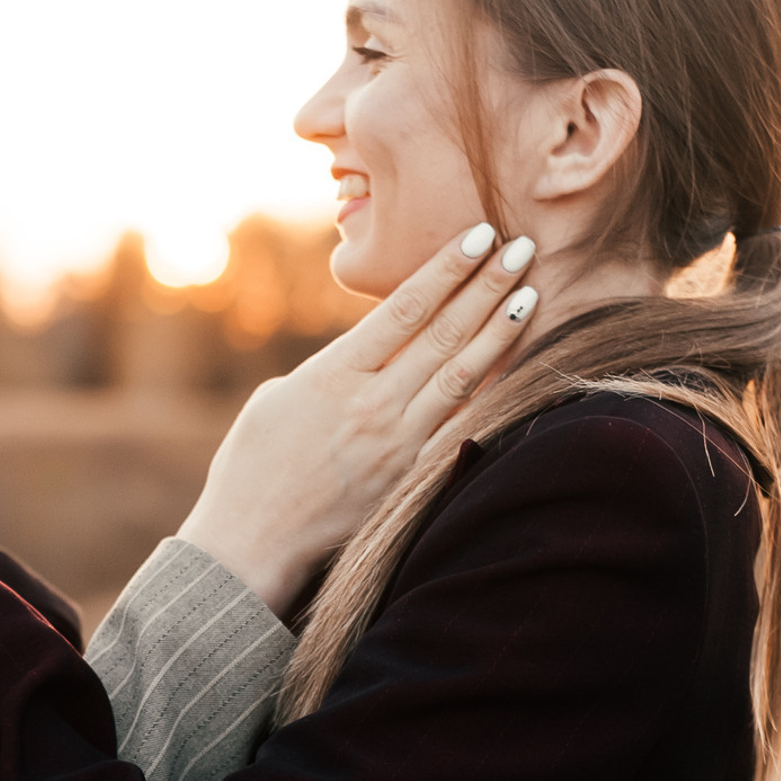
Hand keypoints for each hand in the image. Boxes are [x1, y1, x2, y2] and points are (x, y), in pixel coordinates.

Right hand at [176, 224, 538, 614]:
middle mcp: (372, 404)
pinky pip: (460, 428)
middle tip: (522, 250)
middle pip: (443, 334)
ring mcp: (396, 444)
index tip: (478, 236)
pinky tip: (514, 368)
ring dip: (499, 332)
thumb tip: (361, 357)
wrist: (251, 544)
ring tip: (530, 296)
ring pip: (461, 377)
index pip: (403, 309)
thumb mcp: (275, 402)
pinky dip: (490, 394)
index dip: (445, 270)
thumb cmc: (250, 470)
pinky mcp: (409, 479)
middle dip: (486, 287)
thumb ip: (326, 372)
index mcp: (333, 375)